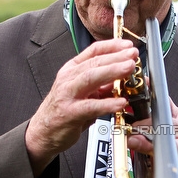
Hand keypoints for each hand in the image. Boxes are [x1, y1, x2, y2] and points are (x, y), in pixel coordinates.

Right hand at [25, 39, 137, 176]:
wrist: (43, 132)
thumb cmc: (64, 111)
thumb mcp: (85, 93)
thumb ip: (103, 84)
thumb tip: (124, 77)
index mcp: (73, 70)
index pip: (93, 51)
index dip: (112, 46)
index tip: (128, 45)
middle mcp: (69, 78)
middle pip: (95, 62)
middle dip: (116, 57)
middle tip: (133, 55)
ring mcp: (67, 94)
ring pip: (91, 78)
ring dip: (112, 71)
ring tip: (129, 68)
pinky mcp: (69, 113)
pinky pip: (91, 106)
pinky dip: (107, 104)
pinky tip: (121, 103)